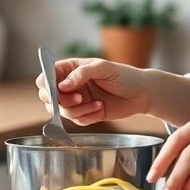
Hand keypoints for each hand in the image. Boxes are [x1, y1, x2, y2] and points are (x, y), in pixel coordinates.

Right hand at [34, 57, 152, 125]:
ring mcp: (77, 100)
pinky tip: (101, 109)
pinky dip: (88, 117)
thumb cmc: (125, 76)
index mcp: (71, 68)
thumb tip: (61, 86)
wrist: (142, 94)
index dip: (47, 85)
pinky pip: (76, 121)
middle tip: (79, 98)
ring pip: (62, 111)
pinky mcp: (85, 113)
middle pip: (48, 97)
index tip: (56, 91)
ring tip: (97, 104)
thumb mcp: (104, 68)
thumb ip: (81, 73)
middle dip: (61, 101)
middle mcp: (70, 84)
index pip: (47, 76)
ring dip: (78, 110)